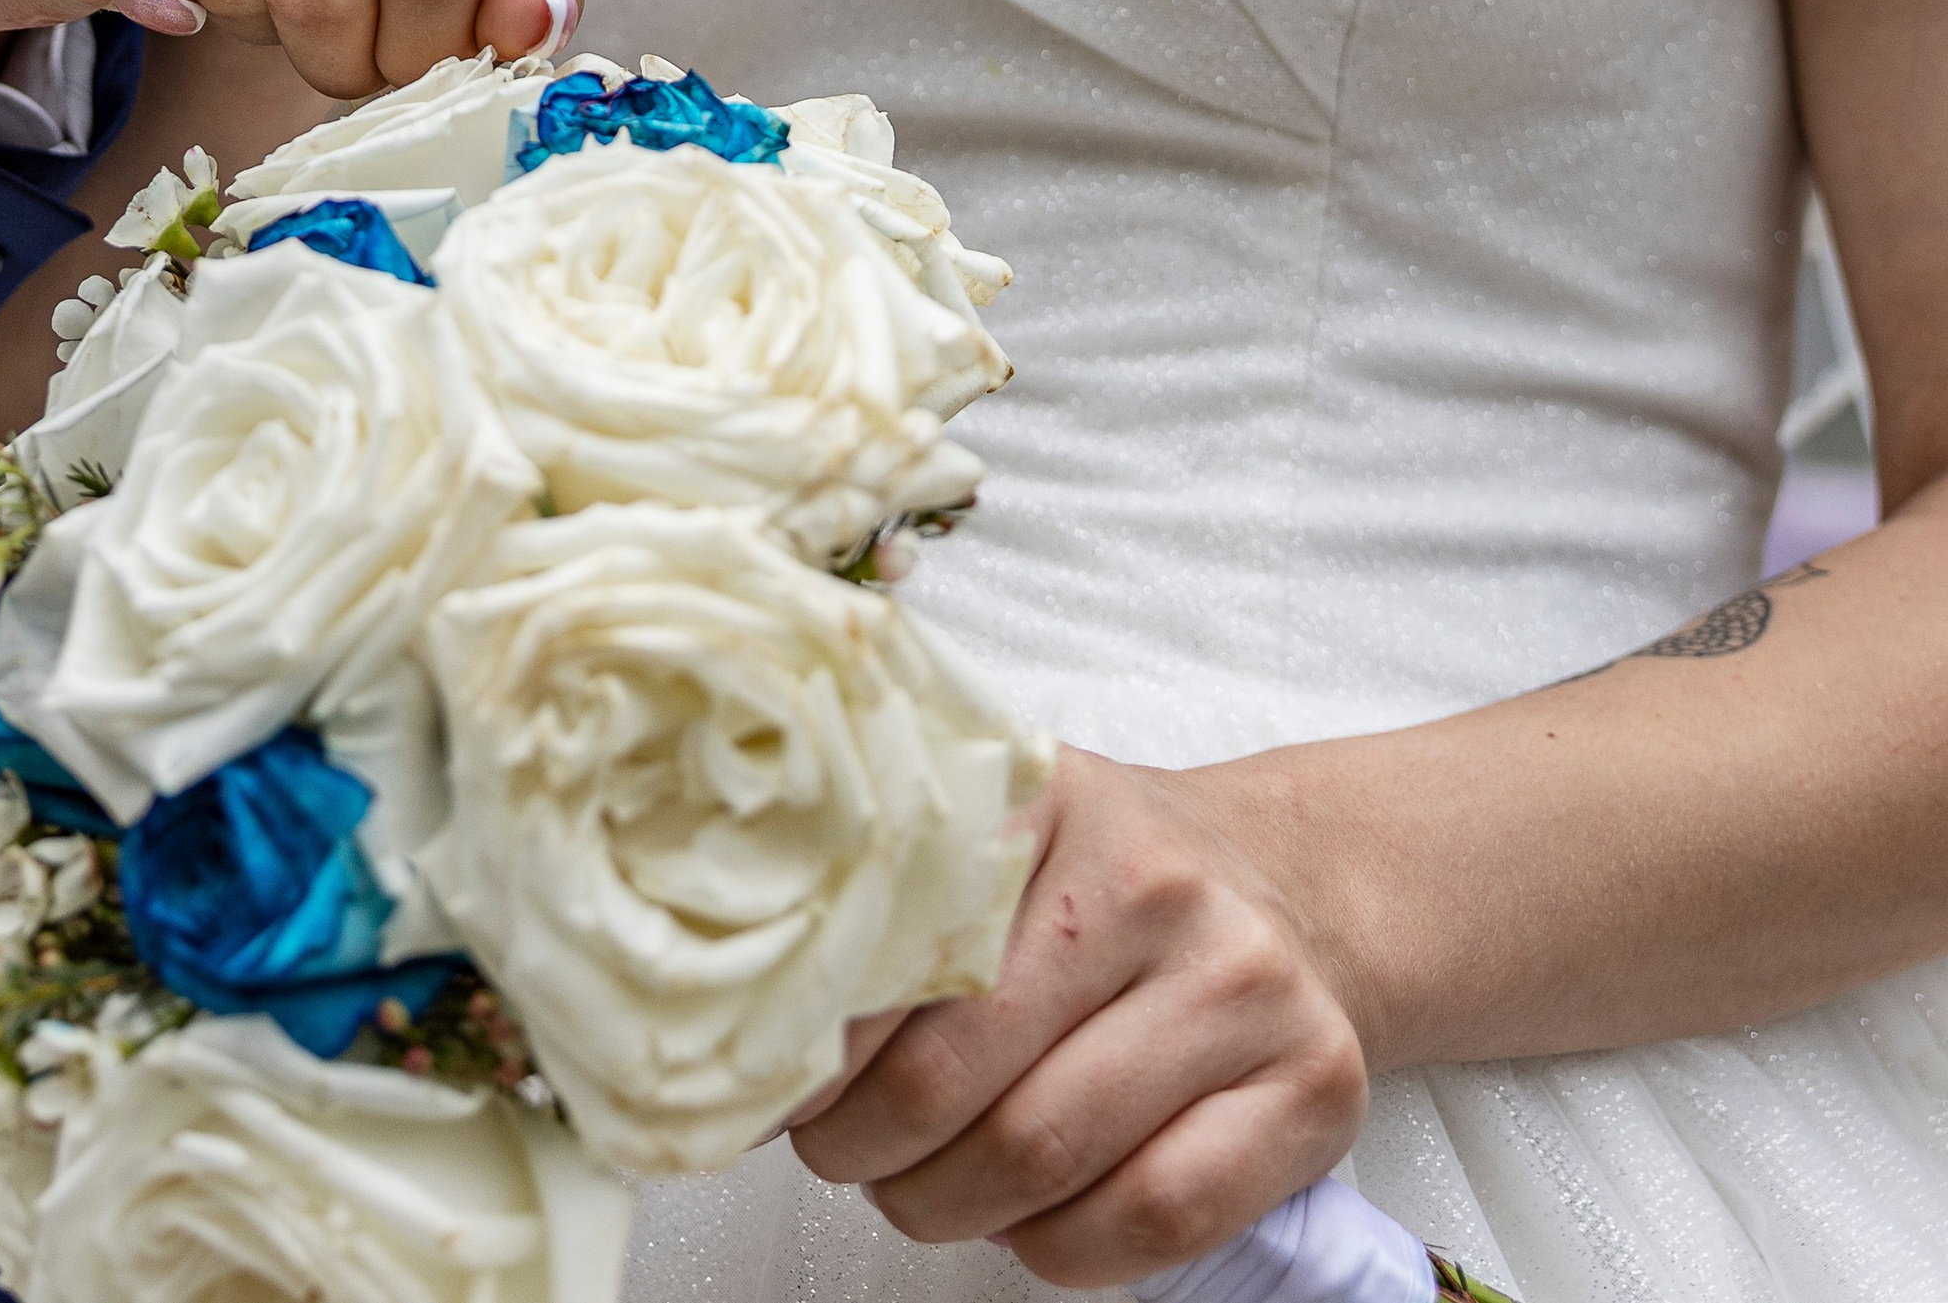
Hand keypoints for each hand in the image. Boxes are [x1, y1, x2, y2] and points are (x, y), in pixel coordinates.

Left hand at [787, 747, 1366, 1286]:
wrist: (1287, 884)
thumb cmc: (1103, 884)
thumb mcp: (992, 841)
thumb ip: (877, 904)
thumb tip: (732, 1029)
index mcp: (1047, 794)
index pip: (885, 948)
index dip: (806, 1048)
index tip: (762, 1083)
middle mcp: (1154, 876)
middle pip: (954, 1077)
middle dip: (867, 1149)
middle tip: (844, 1151)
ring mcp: (1244, 981)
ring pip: (1040, 1159)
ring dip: (947, 1206)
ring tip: (926, 1182)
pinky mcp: (1310, 1084)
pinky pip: (1151, 1219)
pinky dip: (1059, 1248)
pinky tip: (1034, 1214)